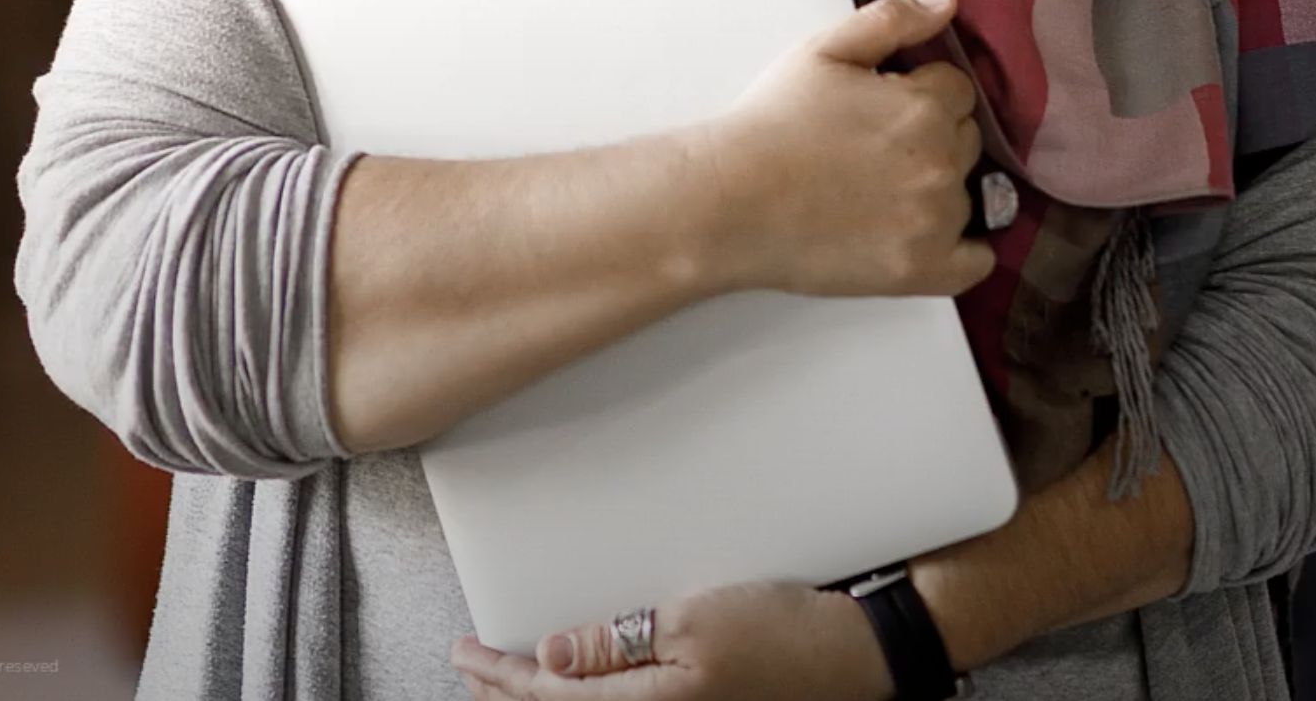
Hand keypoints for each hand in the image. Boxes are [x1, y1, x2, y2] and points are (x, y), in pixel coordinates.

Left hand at [450, 582, 894, 700]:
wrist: (850, 657)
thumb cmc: (779, 633)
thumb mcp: (691, 622)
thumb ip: (614, 644)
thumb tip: (548, 659)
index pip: (549, 700)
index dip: (500, 678)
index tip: (465, 652)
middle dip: (507, 695)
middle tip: (469, 664)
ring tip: (505, 682)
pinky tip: (574, 689)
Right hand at [688, 0, 993, 299]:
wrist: (729, 201)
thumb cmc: (771, 124)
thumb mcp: (824, 50)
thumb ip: (894, 19)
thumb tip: (947, 0)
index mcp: (923, 106)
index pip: (957, 89)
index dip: (919, 91)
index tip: (882, 105)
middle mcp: (939, 164)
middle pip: (966, 139)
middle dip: (931, 135)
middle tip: (873, 146)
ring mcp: (933, 222)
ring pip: (965, 194)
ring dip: (937, 187)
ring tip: (877, 189)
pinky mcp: (921, 271)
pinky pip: (976, 263)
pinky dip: (962, 249)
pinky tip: (924, 231)